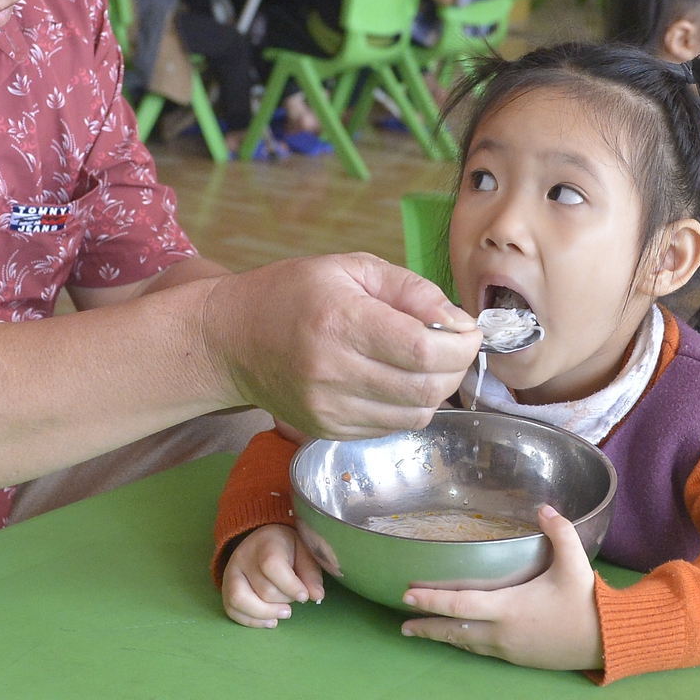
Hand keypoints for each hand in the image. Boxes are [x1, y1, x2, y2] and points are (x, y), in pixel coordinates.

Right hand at [203, 253, 481, 439]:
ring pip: (415, 415)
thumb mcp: (351, 268)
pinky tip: (395, 380)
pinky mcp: (328, 430)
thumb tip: (458, 321)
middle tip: (453, 345)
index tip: (468, 330)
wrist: (231, 340)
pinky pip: (391, 427)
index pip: (423, 348)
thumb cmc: (291, 294)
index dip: (461, 344)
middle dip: (456, 367)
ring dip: (436, 389)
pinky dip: (408, 406)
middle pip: (427, 388)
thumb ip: (410, 290)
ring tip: (425, 362)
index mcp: (340, 321)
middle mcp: (333, 371)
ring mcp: (329, 408)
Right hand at [222, 522, 330, 626]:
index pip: (272, 565)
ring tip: (285, 613)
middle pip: (263, 589)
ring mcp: (230, 574)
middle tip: (296, 597)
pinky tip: (271, 620)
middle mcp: (243, 557)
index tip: (304, 596)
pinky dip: (252, 621)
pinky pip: (232, 611)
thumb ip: (311, 573)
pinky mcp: (226, 590)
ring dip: (266, 613)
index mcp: (265, 542)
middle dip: (284, 599)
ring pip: (241, 600)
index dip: (289, 585)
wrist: (263, 541)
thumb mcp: (304, 552)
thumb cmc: (288, 548)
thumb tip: (316, 596)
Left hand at [400, 506, 604, 670]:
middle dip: (426, 626)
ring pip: (466, 643)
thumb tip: (543, 508)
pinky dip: (464, 642)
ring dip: (443, 636)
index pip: (460, 604)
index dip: (431, 600)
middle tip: (402, 623)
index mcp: (509, 608)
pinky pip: (482, 650)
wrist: (607, 642)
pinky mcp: (517, 658)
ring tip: (421, 631)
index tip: (407, 596)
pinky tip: (459, 638)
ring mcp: (509, 648)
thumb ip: (559, 532)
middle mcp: (502, 631)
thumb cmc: (587, 602)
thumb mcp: (575, 564)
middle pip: (454, 630)